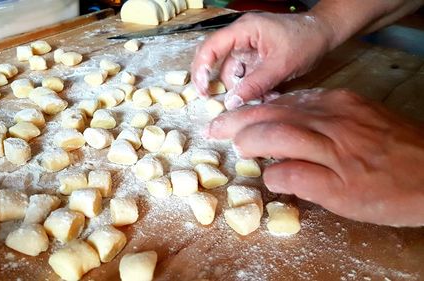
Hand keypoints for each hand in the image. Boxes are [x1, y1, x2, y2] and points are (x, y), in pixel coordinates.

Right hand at [191, 12, 333, 109]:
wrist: (326, 34)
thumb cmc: (306, 40)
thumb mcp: (280, 66)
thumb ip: (255, 84)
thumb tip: (231, 102)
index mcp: (243, 30)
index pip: (210, 48)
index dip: (201, 70)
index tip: (202, 92)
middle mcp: (241, 37)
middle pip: (219, 63)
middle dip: (225, 85)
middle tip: (228, 104)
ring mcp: (248, 48)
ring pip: (234, 74)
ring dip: (244, 90)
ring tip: (264, 99)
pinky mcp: (255, 58)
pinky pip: (246, 76)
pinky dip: (253, 88)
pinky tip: (268, 94)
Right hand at [205, 88, 423, 226]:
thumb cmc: (390, 194)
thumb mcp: (344, 201)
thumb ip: (302, 181)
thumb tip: (268, 172)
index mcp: (327, 146)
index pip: (272, 136)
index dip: (246, 141)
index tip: (231, 149)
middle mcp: (330, 118)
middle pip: (274, 113)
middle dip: (241, 119)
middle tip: (216, 125)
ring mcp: (341, 104)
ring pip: (288, 101)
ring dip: (258, 108)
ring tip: (235, 115)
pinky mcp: (351, 99)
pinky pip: (308, 96)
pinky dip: (284, 102)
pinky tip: (273, 108)